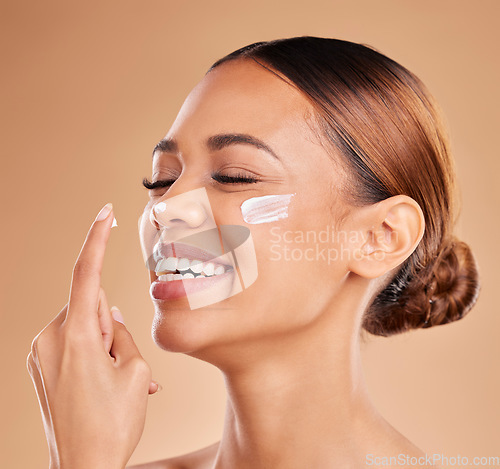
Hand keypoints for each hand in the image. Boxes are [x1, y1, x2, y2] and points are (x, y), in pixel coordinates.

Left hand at [26, 203, 159, 468]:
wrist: (82, 468)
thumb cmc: (112, 424)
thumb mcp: (136, 372)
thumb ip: (123, 334)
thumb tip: (111, 319)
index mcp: (75, 337)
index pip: (87, 274)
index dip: (97, 239)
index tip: (105, 214)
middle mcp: (50, 339)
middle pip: (90, 306)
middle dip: (111, 323)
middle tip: (125, 362)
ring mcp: (40, 353)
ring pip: (82, 324)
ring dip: (103, 341)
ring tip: (118, 379)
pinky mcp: (39, 366)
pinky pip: (70, 342)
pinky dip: (90, 351)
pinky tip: (102, 381)